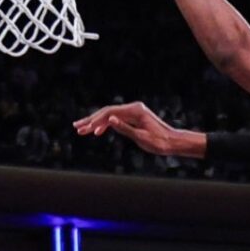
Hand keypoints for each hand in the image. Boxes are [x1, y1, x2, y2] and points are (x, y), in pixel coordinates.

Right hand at [72, 102, 204, 157]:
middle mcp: (133, 108)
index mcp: (135, 111)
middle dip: (91, 120)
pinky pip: (116, 119)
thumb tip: (109, 121)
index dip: (96, 121)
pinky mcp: (134, 117)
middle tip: (76, 127)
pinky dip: (105, 125)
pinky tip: (96, 132)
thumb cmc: (159, 142)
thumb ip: (124, 128)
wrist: (173, 142)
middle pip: (107, 112)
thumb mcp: (141, 137)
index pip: (110, 113)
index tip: (86, 130)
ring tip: (81, 129)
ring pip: (110, 115)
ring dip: (95, 123)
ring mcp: (133, 112)